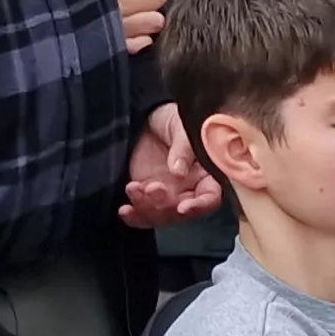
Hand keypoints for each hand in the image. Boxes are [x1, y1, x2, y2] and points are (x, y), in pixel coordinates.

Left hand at [122, 101, 222, 226]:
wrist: (146, 118)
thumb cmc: (171, 119)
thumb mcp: (181, 127)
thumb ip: (183, 148)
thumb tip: (179, 171)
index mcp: (205, 174)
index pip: (210, 197)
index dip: (199, 206)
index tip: (183, 207)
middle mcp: (189, 189)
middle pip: (183, 212)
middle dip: (166, 206)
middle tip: (151, 189)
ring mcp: (168, 194)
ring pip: (162, 216)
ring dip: (147, 209)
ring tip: (133, 188)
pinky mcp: (146, 195)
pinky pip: (143, 214)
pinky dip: (134, 217)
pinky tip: (124, 210)